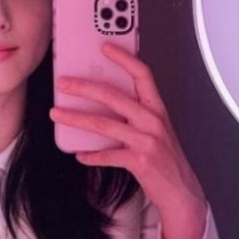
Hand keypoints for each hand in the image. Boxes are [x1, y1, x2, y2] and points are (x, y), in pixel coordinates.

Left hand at [49, 43, 206, 238]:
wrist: (182, 191)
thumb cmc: (164, 158)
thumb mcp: (153, 130)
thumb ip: (132, 114)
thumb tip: (98, 102)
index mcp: (157, 108)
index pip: (142, 74)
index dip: (124, 58)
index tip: (104, 47)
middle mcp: (153, 121)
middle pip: (114, 96)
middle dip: (84, 87)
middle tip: (63, 83)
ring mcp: (147, 141)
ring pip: (104, 124)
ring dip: (76, 118)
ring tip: (56, 114)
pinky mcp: (140, 161)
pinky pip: (108, 155)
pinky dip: (91, 155)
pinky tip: (79, 154)